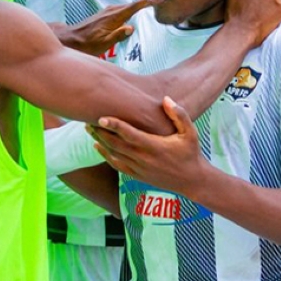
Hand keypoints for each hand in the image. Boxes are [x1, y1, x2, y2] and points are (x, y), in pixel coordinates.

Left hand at [53, 0, 150, 55]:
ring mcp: (106, 12)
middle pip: (131, 5)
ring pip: (125, 7)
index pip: (132, 7)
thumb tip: (131, 28)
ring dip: (136, 6)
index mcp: (113, 17)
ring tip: (149, 4)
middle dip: (144, 2)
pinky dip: (128, 9)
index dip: (145, 3)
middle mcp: (110, 11)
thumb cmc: (87, 44)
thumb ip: (118, 35)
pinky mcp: (104, 15)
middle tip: (158, 0)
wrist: (71, 39)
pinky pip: (120, 10)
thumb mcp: (104, 44)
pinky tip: (131, 13)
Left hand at [90, 96, 211, 197]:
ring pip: (114, 154)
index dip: (114, 126)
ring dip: (100, 141)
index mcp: (155, 147)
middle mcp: (144, 159)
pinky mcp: (137, 175)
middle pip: (116, 144)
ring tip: (88, 128)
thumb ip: (179, 115)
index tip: (101, 117)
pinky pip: (116, 165)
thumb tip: (166, 99)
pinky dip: (105, 155)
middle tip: (88, 118)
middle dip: (101, 132)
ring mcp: (139, 169)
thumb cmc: (191, 153)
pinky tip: (97, 146)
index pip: (130, 135)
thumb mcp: (190, 132)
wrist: (192, 181)